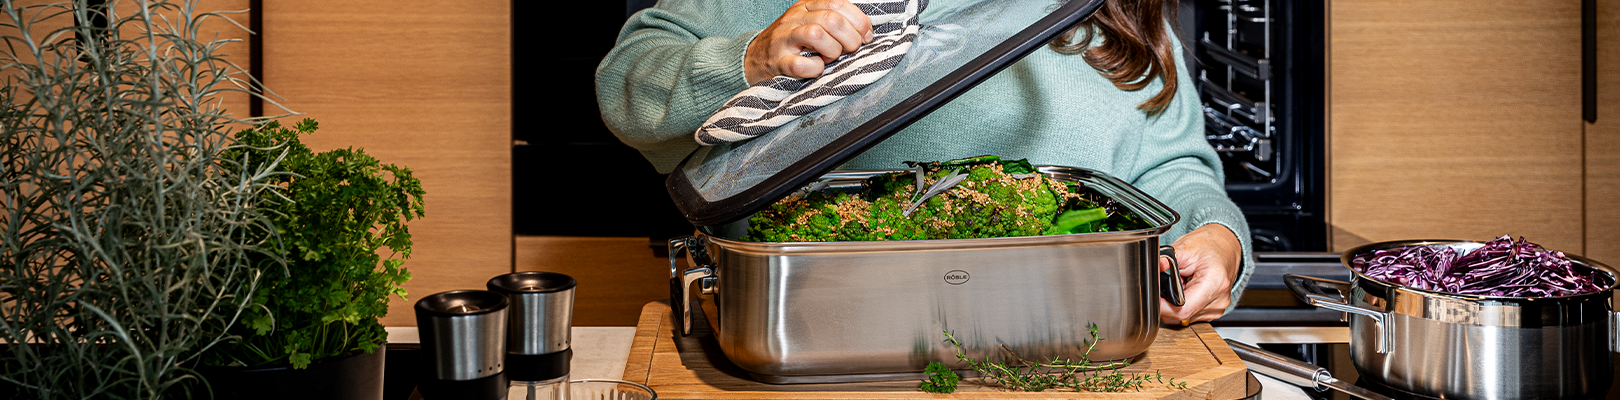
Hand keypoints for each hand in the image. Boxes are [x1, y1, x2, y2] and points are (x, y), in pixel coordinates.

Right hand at [745, 0, 873, 84]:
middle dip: (850, 38)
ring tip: (831, 57)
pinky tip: (817, 68)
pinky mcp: (778, 61)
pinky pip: (801, 65)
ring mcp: (784, 39)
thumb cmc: (791, 43)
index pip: (838, 3)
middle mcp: (795, 18)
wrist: (754, 58)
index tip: (866, 36)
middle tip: (850, 50)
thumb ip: (835, 23)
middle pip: (831, 19)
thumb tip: (866, 33)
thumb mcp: (810, 23)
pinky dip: (816, 69)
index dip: (859, 21)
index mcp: (806, 6)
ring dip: (833, 50)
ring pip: (816, 34)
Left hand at [1158, 224, 1242, 324]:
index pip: (1182, 310)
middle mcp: (1219, 298)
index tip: (1153, 296)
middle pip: (1182, 315)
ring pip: (1184, 318)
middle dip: (1167, 302)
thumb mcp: (1186, 246)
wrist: (1225, 247)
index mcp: (1214, 282)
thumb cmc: (1209, 246)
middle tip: (1167, 284)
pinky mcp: (1214, 311)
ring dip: (1175, 304)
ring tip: (1181, 284)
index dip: (1162, 306)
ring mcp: (1218, 308)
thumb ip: (1167, 258)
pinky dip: (1184, 304)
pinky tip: (1187, 290)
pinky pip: (1191, 315)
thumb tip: (1155, 267)